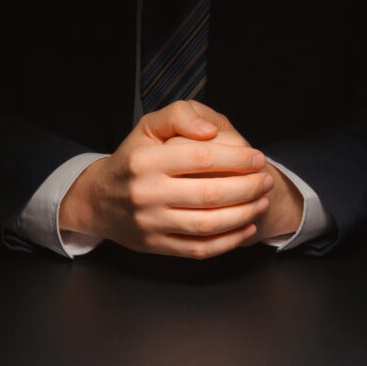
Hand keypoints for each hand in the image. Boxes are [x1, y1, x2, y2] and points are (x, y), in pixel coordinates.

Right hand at [59, 101, 273, 258]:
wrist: (99, 201)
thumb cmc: (132, 159)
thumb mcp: (148, 127)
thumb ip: (179, 116)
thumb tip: (210, 131)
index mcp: (145, 161)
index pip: (203, 157)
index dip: (238, 159)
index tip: (258, 158)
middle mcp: (146, 193)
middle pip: (210, 193)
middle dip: (248, 187)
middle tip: (267, 181)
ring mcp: (151, 223)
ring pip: (208, 224)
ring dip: (244, 214)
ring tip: (262, 202)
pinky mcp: (156, 246)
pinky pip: (199, 249)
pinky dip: (228, 241)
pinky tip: (246, 227)